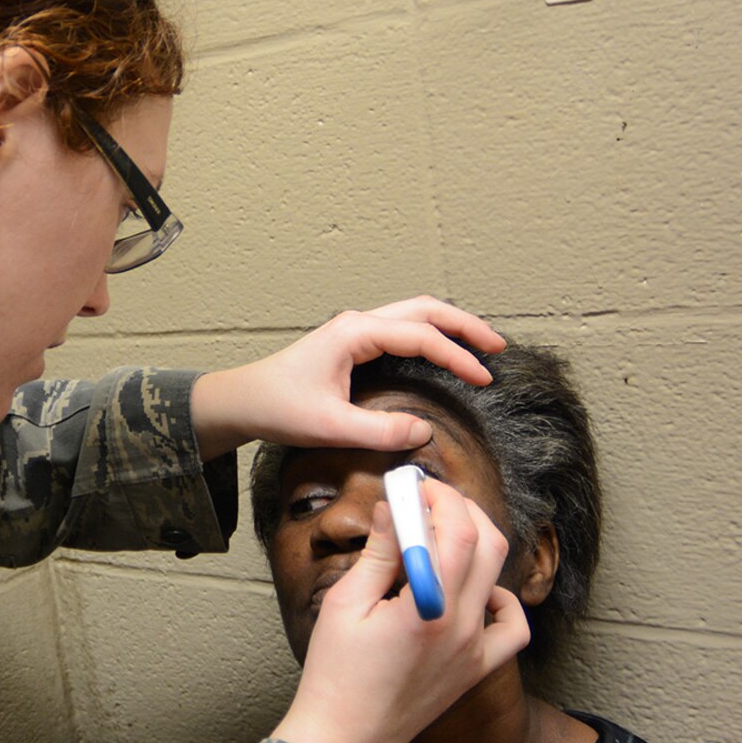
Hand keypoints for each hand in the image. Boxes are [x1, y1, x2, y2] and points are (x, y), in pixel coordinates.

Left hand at [190, 297, 504, 460]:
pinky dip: (431, 336)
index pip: (422, 337)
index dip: (458, 357)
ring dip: (450, 327)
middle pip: (426, 310)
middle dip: (465, 325)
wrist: (243, 401)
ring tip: (482, 347)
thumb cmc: (278, 408)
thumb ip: (379, 432)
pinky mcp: (354, 344)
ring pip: (415, 315)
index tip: (485, 379)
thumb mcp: (330, 427)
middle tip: (498, 348)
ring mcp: (356, 331)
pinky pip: (402, 330)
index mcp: (355, 334)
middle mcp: (359, 324)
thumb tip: (424, 432)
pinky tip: (445, 354)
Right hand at [270, 477, 529, 742]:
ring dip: (478, 544)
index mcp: (428, 606)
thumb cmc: (336, 675)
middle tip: (428, 500)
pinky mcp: (477, 669)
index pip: (454, 529)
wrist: (348, 738)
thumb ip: (381, 552)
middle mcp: (463, 626)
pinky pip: (511, 627)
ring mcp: (475, 649)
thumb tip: (397, 506)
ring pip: (500, 576)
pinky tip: (473, 591)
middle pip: (487, 543)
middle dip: (461, 510)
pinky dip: (500, 599)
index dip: (437, 497)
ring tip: (442, 536)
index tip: (413, 485)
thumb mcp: (347, 604)